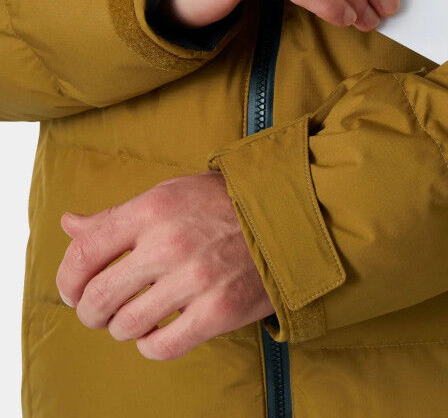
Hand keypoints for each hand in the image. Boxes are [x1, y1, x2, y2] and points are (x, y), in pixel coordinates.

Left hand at [55, 172, 272, 360]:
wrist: (287, 217)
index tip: (74, 289)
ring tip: (139, 316)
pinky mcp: (218, 310)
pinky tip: (160, 331)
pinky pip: (162, 346)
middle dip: (91, 311)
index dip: (68, 277)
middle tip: (101, 310)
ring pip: (127, 325)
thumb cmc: (225, 202)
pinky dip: (152, 345)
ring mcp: (195, 279)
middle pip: (99, 297)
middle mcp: (169, 243)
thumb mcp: (171, 193)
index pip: (85, 251)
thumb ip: (118, 214)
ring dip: (124, 327)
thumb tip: (69, 224)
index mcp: (153, 208)